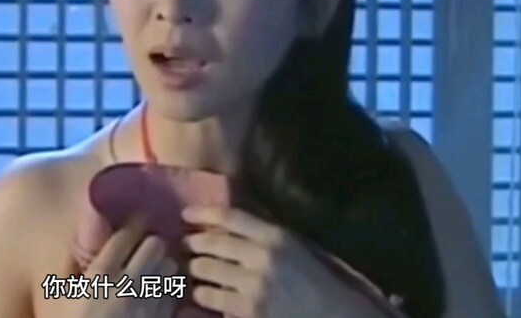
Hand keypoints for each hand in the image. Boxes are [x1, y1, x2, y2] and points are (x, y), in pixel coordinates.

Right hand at [66, 217, 179, 317]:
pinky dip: (171, 289)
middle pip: (154, 245)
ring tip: (158, 266)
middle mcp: (126, 285)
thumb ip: (74, 263)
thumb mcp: (62, 295)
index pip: (125, 236)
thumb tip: (92, 229)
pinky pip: (174, 294)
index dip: (133, 224)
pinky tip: (162, 291)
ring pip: (169, 267)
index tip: (137, 221)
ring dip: (164, 264)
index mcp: (99, 276)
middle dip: (152, 243)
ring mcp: (147, 305)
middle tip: (148, 245)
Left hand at [181, 206, 399, 317]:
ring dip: (195, 271)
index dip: (204, 213)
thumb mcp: (297, 248)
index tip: (186, 214)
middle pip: (212, 243)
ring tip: (192, 271)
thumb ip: (265, 236)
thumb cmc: (319, 281)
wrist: (337, 316)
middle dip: (192, 244)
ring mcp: (254, 287)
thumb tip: (227, 225)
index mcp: (276, 236)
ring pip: (206, 272)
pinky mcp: (249, 313)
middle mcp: (262, 257)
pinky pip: (213, 300)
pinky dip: (205, 297)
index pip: (231, 217)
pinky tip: (204, 296)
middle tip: (184, 245)